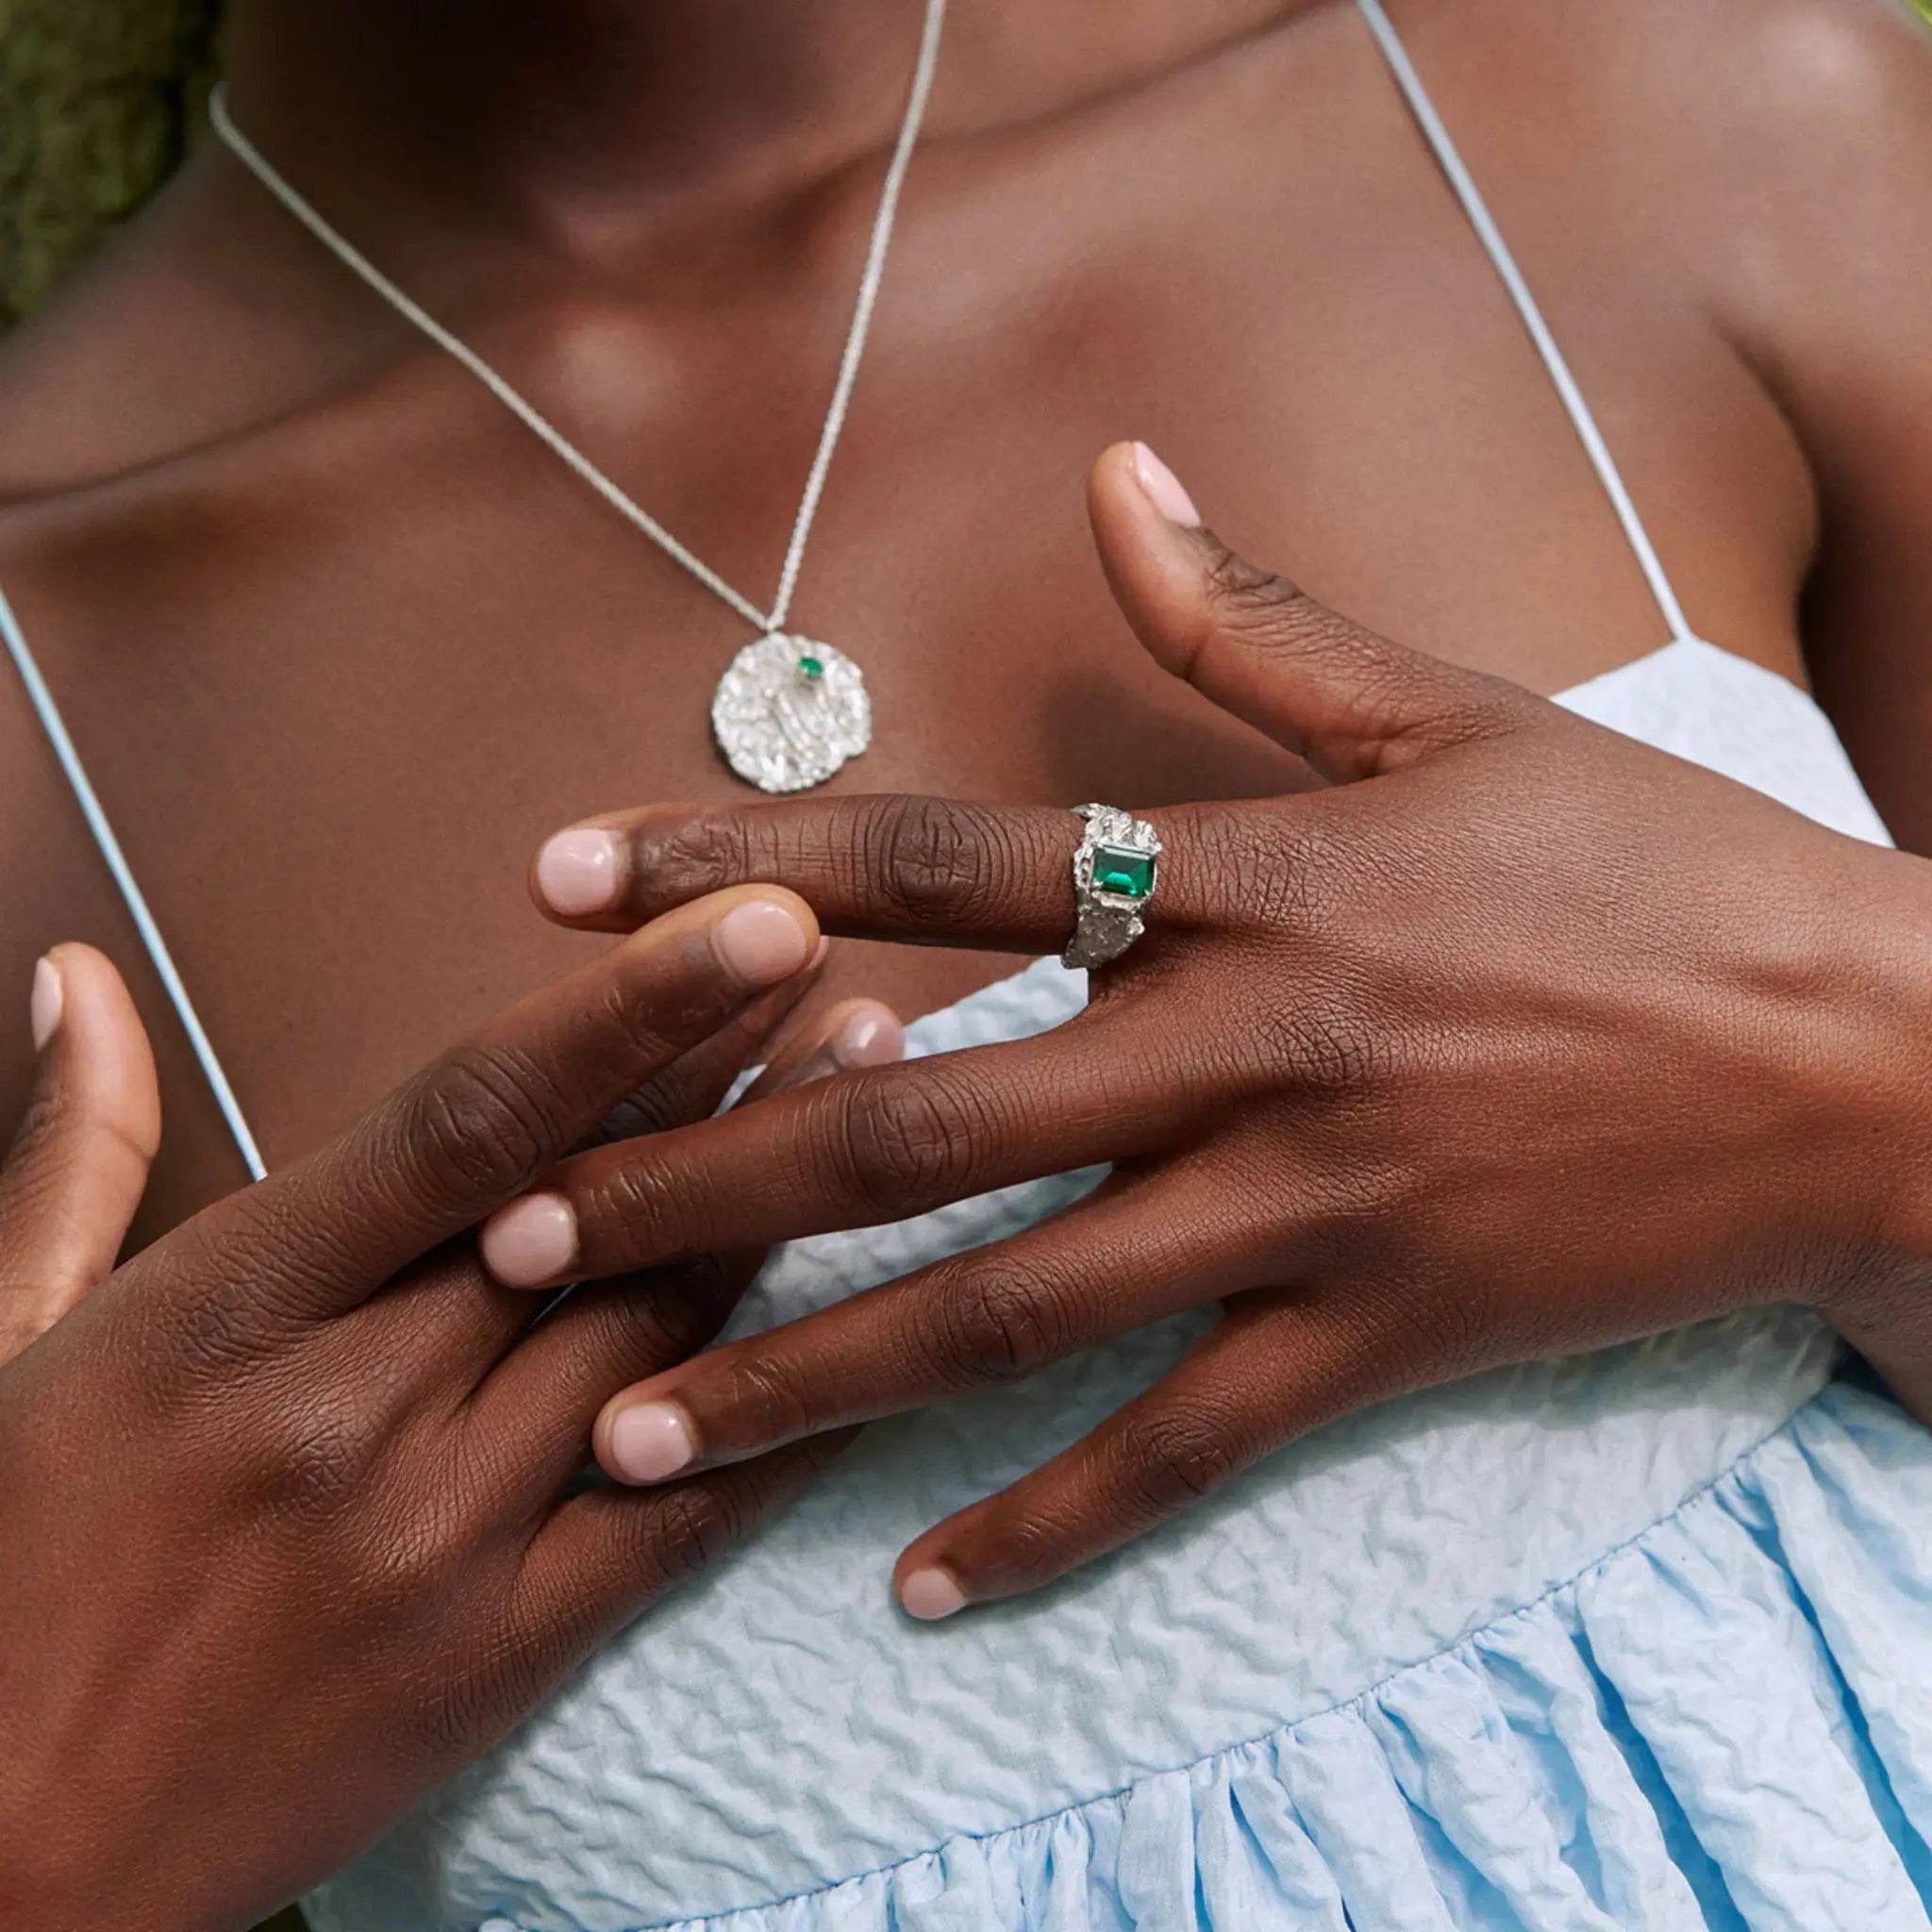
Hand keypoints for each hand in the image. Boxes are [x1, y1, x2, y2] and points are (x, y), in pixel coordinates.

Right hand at [0, 895, 898, 1931]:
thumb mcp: (5, 1339)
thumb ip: (74, 1151)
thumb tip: (79, 975)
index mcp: (229, 1309)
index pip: (470, 1116)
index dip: (628, 1007)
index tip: (743, 920)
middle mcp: (353, 1412)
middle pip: (596, 1206)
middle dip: (731, 1072)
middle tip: (839, 967)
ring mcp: (441, 1540)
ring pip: (659, 1334)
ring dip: (782, 1204)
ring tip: (879, 1095)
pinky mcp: (500, 1656)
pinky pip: (685, 1514)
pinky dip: (789, 1415)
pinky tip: (874, 1329)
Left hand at [493, 442, 1931, 1618]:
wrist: (1861, 1055)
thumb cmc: (1646, 871)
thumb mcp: (1450, 720)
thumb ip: (1253, 623)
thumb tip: (1117, 476)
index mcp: (1241, 881)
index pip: (936, 860)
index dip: (734, 862)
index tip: (560, 888)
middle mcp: (1239, 1049)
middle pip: (912, 1114)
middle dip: (700, 1175)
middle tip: (513, 1228)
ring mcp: (1299, 1212)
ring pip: (1004, 1307)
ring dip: (801, 1378)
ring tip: (626, 1440)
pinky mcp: (1370, 1341)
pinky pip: (1176, 1452)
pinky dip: (1042, 1523)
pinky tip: (912, 1584)